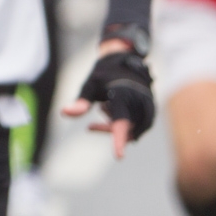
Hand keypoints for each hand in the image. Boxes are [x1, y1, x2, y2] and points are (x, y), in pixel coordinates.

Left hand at [62, 42, 153, 158]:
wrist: (124, 60)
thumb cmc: (103, 74)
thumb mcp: (89, 86)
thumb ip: (81, 102)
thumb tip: (64, 113)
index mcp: (122, 94)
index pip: (121, 121)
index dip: (119, 139)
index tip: (119, 156)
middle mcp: (138, 100)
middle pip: (126, 128)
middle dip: (108, 129)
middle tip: (91, 127)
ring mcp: (147, 104)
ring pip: (134, 128)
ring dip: (117, 126)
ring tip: (105, 111)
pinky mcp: (151, 108)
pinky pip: (140, 125)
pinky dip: (126, 124)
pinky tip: (113, 113)